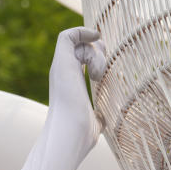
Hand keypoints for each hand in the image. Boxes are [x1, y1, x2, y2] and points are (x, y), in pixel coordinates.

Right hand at [47, 27, 106, 154]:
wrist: (70, 135)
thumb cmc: (81, 134)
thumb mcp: (93, 121)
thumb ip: (97, 115)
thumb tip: (101, 118)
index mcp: (70, 83)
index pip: (81, 59)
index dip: (97, 55)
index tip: (109, 65)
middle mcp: (63, 72)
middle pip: (79, 46)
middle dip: (98, 50)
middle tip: (105, 69)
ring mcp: (61, 67)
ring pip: (77, 41)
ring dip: (95, 52)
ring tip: (98, 75)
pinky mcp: (62, 62)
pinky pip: (68, 36)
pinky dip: (83, 34)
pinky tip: (96, 43)